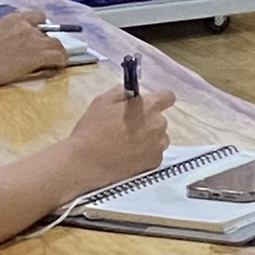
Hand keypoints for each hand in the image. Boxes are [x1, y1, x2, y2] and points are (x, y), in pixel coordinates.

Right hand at [0, 9, 68, 86]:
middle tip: (45, 54)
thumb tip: (21, 40)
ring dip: (58, 53)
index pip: (38, 16)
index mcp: (14, 19)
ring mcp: (33, 41)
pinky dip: (60, 62)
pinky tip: (57, 66)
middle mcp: (26, 27)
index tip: (41, 36)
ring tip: (56, 61)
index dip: (42, 28)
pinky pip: (58, 56)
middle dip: (47, 44)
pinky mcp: (37, 56)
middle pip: (48, 34)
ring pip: (57, 45)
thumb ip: (11, 31)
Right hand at [52, 86, 171, 191]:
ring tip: (127, 142)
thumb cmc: (92, 129)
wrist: (86, 162)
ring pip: (159, 137)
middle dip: (148, 120)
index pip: (168, 96)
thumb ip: (122, 92)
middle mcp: (158, 125)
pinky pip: (155, 153)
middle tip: (127, 126)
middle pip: (160, 118)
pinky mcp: (154, 162)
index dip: (158, 99)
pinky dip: (146, 153)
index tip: (147, 104)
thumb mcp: (103, 101)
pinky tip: (128, 154)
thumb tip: (131, 94)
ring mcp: (158, 145)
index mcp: (148, 106)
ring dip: (149, 137)